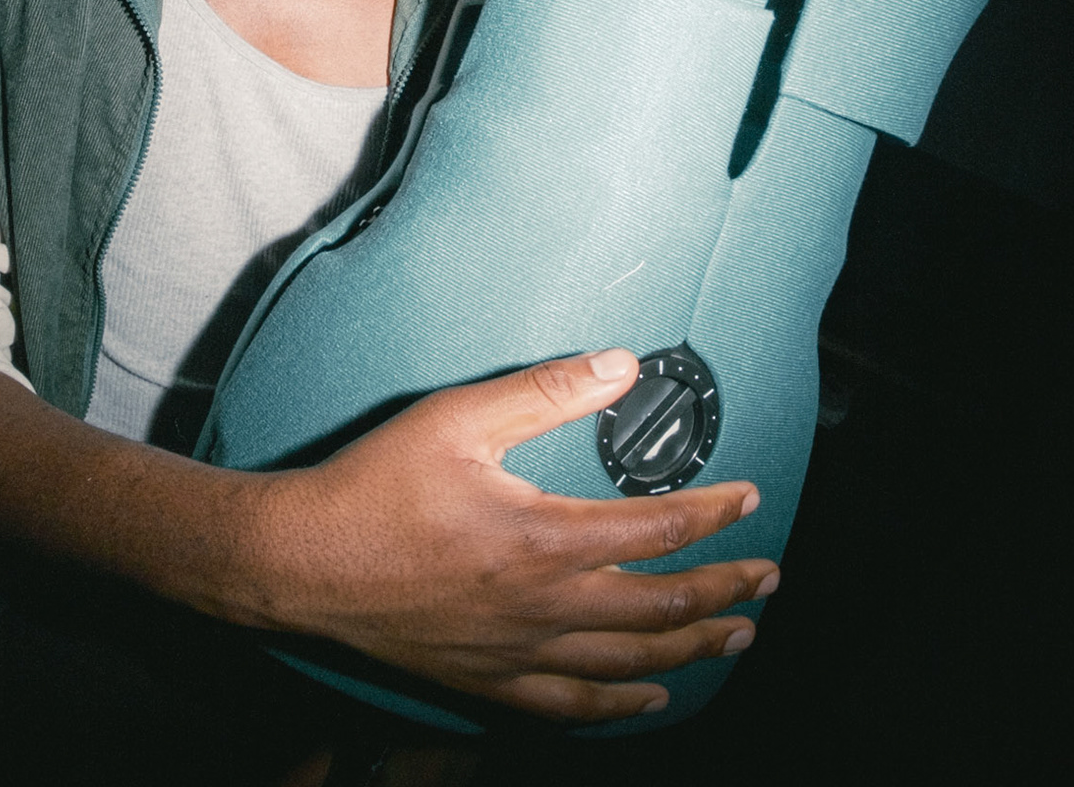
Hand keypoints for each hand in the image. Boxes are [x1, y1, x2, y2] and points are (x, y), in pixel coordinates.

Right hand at [252, 349, 776, 721]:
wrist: (306, 563)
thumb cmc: (376, 485)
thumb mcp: (460, 418)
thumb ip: (546, 390)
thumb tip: (621, 366)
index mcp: (544, 537)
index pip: (658, 527)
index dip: (714, 513)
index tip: (750, 497)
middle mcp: (545, 606)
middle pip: (662, 606)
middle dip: (725, 589)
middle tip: (767, 576)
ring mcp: (520, 652)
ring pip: (631, 661)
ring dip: (694, 647)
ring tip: (737, 634)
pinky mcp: (490, 680)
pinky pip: (575, 706)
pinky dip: (623, 703)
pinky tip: (651, 695)